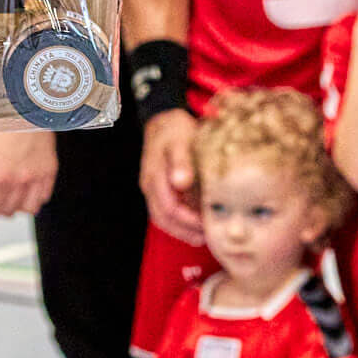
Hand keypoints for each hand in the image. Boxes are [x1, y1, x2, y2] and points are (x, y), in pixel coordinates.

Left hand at [0, 129, 55, 216]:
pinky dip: (32, 198)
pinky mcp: (49, 172)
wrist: (23, 108)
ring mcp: (38, 177)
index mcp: (1, 175)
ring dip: (15, 205)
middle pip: (6, 211)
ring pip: (27, 209)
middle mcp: (21, 180)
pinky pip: (43, 198)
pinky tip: (23, 186)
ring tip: (8, 192)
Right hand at [140, 109, 203, 245]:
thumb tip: (181, 182)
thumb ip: (181, 161)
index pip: (168, 208)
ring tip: (202, 237)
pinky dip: (179, 221)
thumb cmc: (174, 129)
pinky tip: (195, 223)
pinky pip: (165, 210)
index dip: (187, 221)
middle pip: (163, 218)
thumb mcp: (180, 140)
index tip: (206, 225)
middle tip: (207, 238)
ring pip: (162, 217)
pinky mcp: (158, 187)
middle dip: (184, 231)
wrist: (163, 120)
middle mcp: (150, 185)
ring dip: (181, 230)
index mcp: (155, 176)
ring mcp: (152, 187)